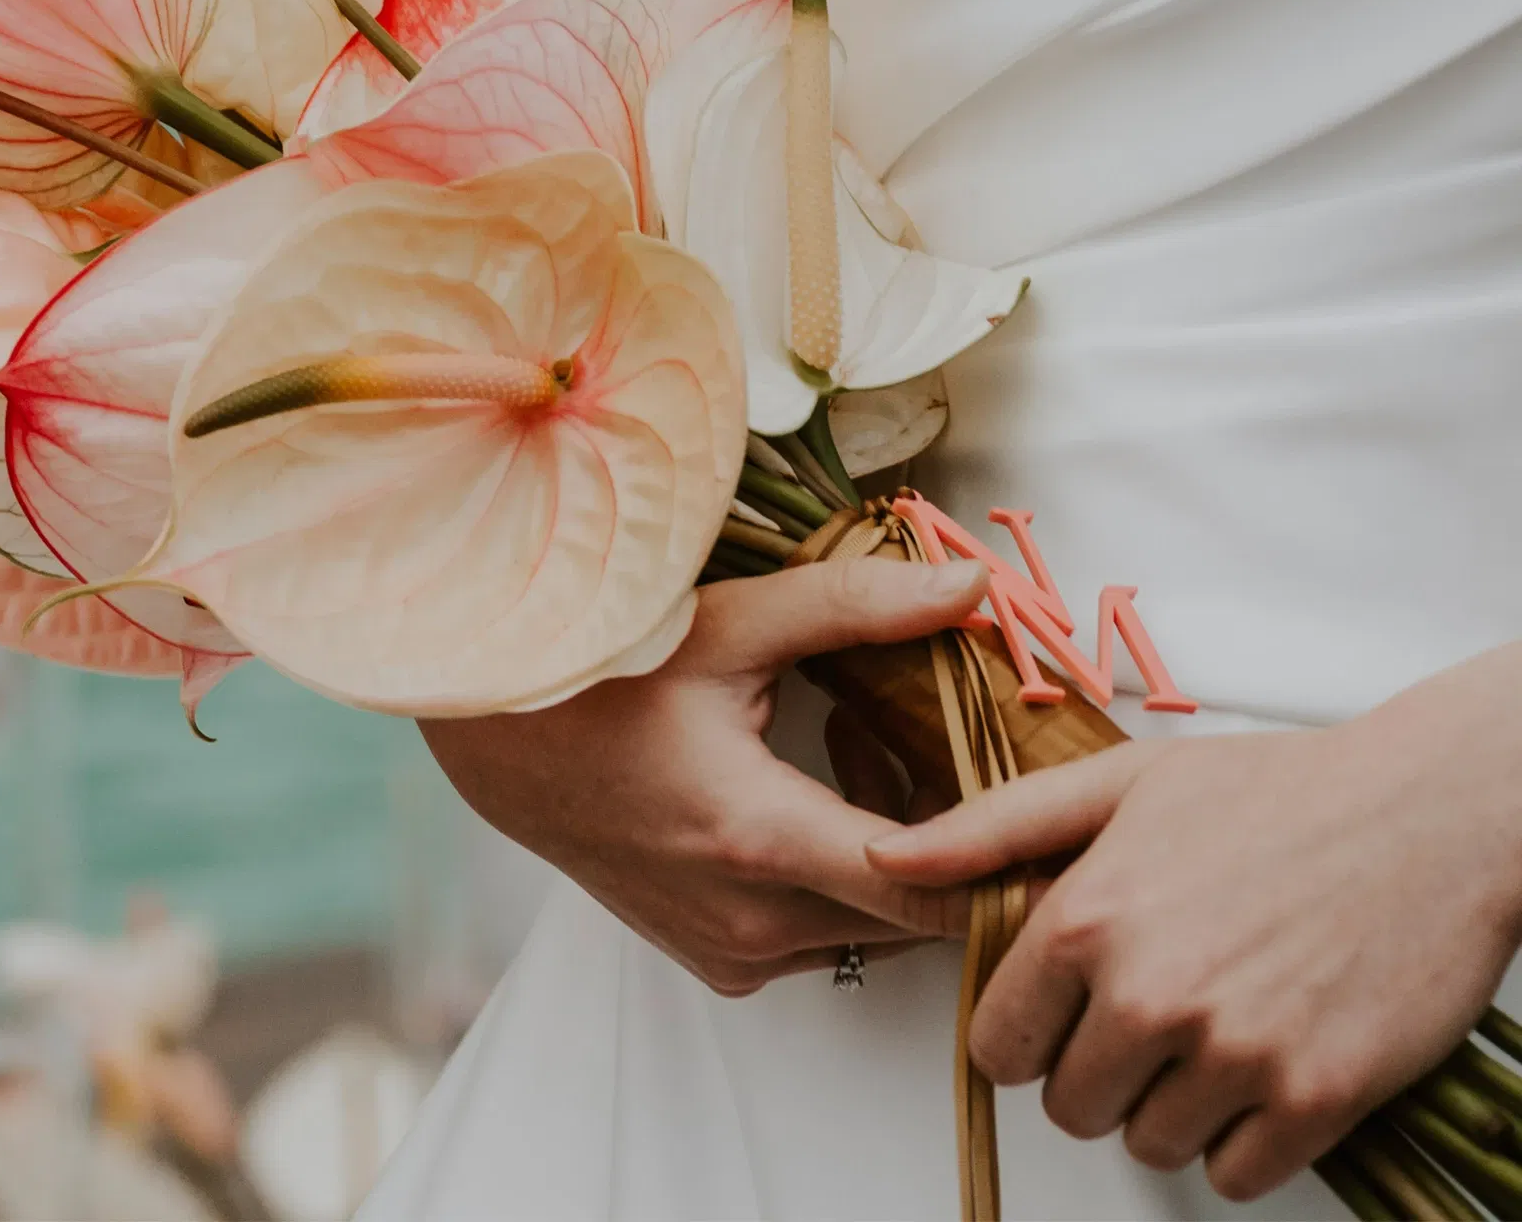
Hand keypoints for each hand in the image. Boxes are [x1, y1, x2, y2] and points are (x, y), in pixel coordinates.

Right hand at [420, 556, 989, 994]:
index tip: (1049, 820)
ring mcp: (731, 953)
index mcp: (761, 838)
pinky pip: (821, 937)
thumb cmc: (605, 678)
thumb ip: (858, 608)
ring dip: (896, 860)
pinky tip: (816, 796)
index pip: (933, 893)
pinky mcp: (715, 962)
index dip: (1004, 863)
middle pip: (914, 918)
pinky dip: (843, 879)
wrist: (501, 745)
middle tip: (951, 749)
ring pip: (870, 930)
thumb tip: (969, 589)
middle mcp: (751, 922)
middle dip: (954, 844)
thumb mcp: (733, 626)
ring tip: (866, 753)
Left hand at [867, 645, 1521, 1199]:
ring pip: (1148, 1143)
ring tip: (1209, 1019)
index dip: (1027, 1028)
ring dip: (1167, 1102)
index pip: (999, 1044)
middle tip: (1146, 1005)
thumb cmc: (1272, 788)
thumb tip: (886, 858)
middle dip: (1093, 1065)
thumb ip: (990, 829)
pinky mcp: (1316, 1100)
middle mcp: (1151, 994)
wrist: (1426, 814)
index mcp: (1088, 917)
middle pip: (1068, 1104)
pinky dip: (1240, 1138)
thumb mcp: (1116, 783)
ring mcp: (1234, 1054)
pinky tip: (1258, 1061)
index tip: (1063, 1003)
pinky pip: (1235, 1175)